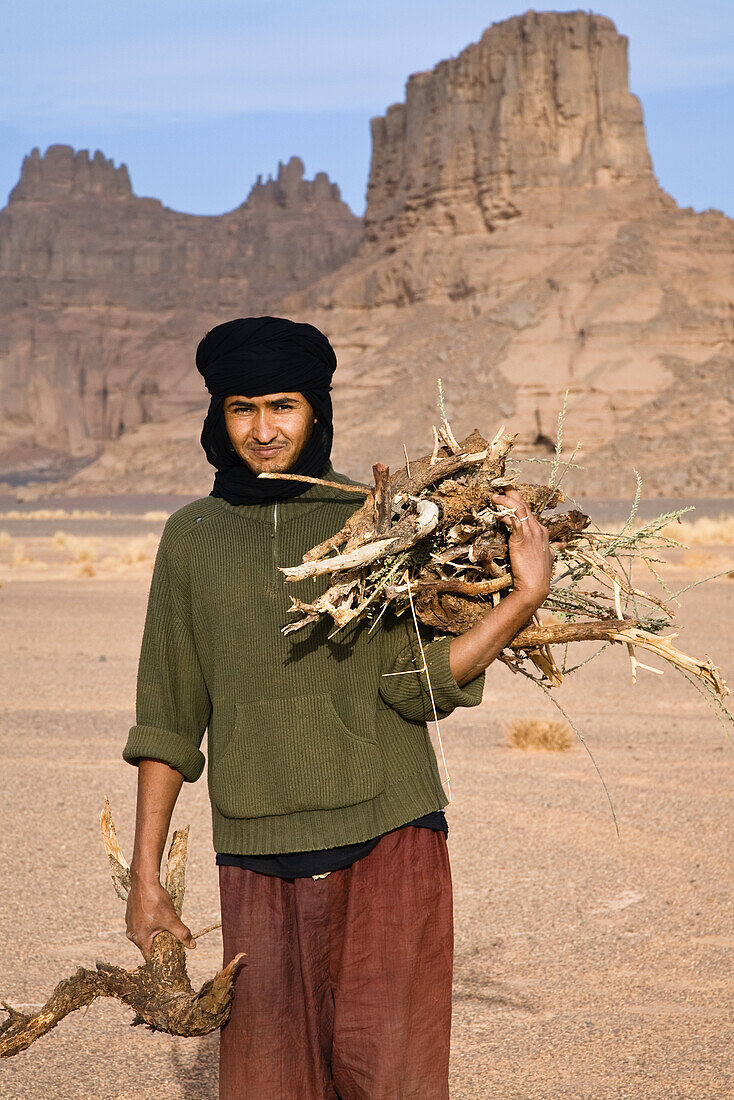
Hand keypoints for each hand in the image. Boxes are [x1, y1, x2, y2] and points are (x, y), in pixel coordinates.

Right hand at [125, 873, 195, 962]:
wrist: (144, 880)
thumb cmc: (156, 900)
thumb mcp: (172, 919)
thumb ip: (182, 933)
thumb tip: (193, 945)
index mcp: (139, 938)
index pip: (149, 957)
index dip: (160, 958)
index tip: (170, 956)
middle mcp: (131, 933)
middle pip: (147, 945)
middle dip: (158, 944)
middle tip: (171, 940)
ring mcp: (129, 923)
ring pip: (144, 934)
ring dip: (154, 932)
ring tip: (165, 926)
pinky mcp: (130, 914)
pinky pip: (141, 924)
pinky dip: (149, 923)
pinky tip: (157, 916)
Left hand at [490, 486, 554, 609]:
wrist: (535, 587)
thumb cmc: (538, 575)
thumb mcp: (547, 558)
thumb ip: (550, 549)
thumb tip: (557, 547)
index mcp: (543, 532)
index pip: (529, 511)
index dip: (519, 502)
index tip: (508, 495)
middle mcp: (538, 529)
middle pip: (524, 505)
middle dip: (512, 493)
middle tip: (502, 485)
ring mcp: (531, 533)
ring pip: (519, 508)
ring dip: (506, 500)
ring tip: (494, 496)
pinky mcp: (521, 539)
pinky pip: (513, 519)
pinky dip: (505, 512)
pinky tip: (496, 511)